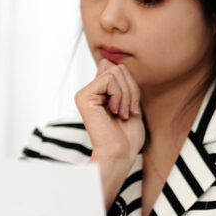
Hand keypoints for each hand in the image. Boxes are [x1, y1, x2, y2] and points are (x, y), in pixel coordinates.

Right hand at [75, 60, 145, 207]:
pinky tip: (116, 112)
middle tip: (128, 110)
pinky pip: (109, 80)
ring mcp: (84, 93)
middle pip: (117, 67)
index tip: (131, 106)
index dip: (130, 83)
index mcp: (98, 92)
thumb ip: (121, 83)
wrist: (120, 154)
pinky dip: (120, 95)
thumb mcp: (129, 102)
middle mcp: (89, 91)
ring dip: (127, 94)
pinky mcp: (84, 97)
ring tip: (122, 113)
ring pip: (115, 72)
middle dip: (131, 88)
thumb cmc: (127, 136)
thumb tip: (111, 62)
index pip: (117, 68)